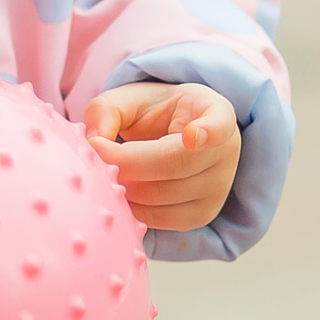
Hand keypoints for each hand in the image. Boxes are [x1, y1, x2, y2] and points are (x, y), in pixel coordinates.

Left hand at [83, 81, 240, 232]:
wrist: (173, 137)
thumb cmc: (153, 114)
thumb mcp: (130, 99)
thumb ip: (107, 111)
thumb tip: (94, 143)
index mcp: (215, 112)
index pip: (219, 124)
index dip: (207, 131)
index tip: (192, 136)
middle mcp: (225, 153)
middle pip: (173, 166)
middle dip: (125, 164)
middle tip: (95, 156)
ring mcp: (218, 189)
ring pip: (161, 197)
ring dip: (124, 188)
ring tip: (105, 172)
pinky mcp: (201, 216)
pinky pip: (159, 220)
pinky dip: (131, 208)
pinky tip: (117, 192)